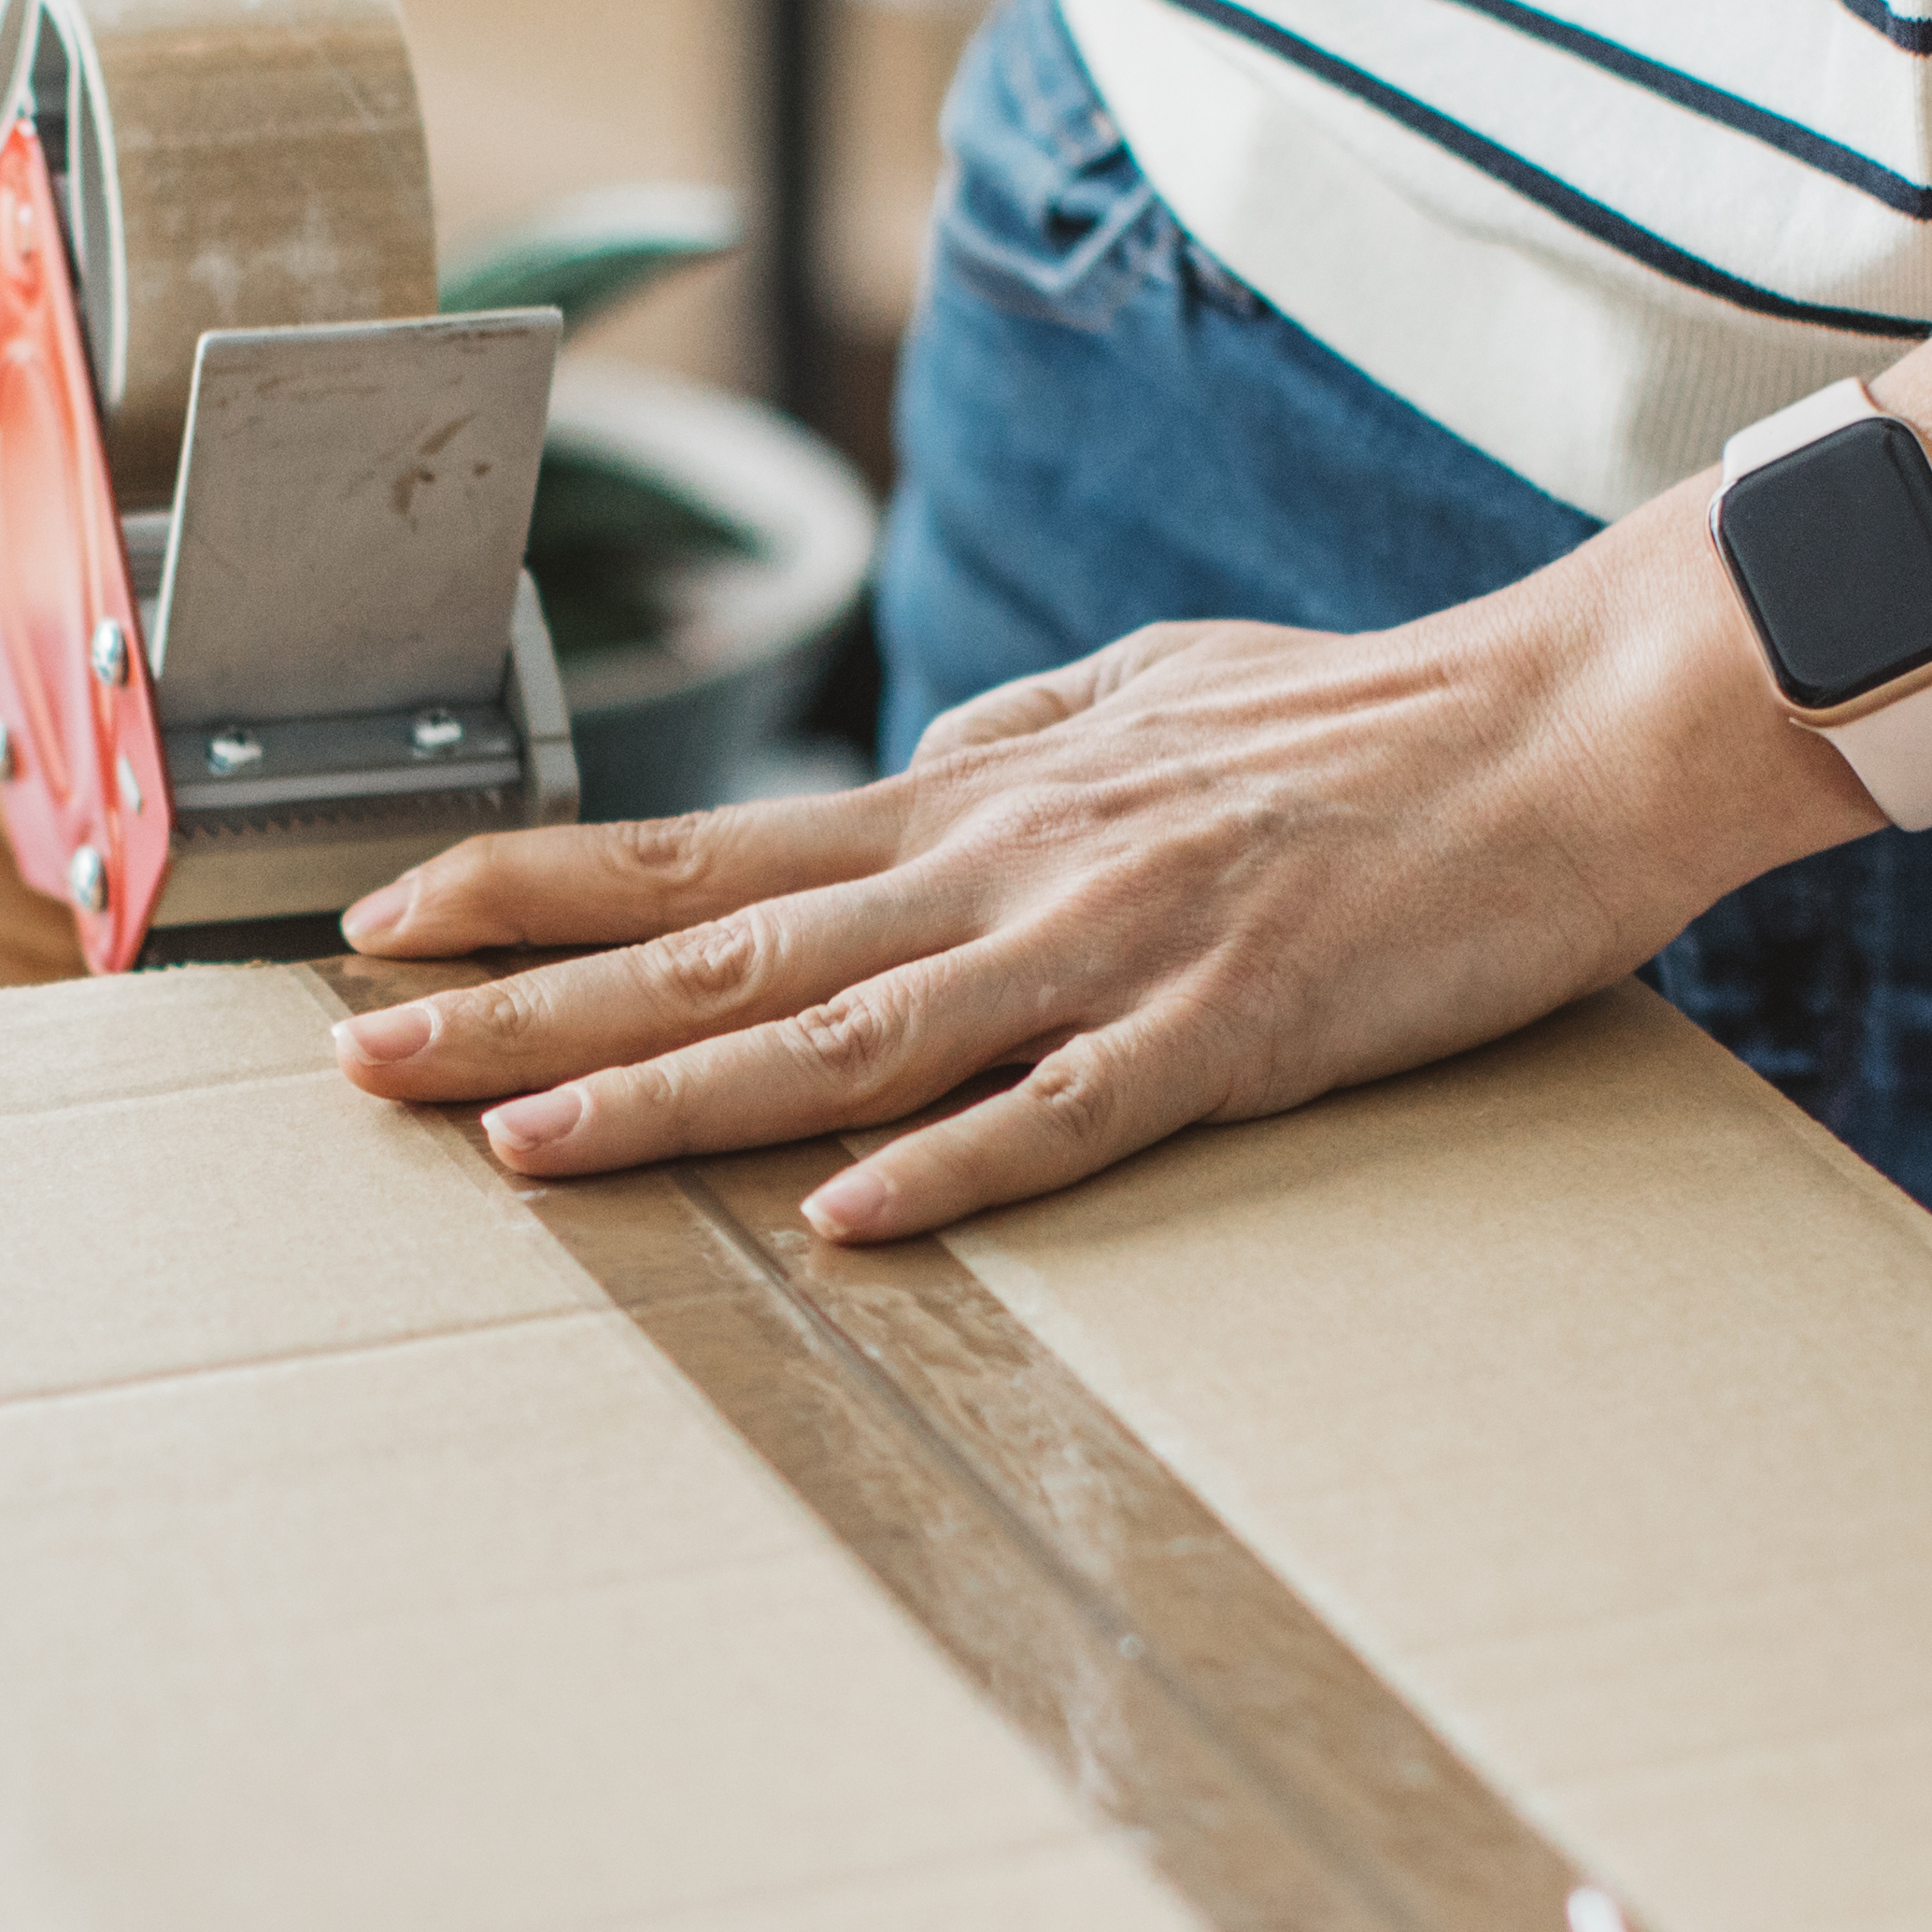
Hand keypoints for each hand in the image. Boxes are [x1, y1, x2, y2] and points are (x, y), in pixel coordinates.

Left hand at [328, 502, 1861, 1237]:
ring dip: (672, 1097)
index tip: (383, 921)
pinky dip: (955, 1170)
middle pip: (721, 950)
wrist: (1572, 718)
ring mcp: (1115, 948)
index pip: (707, 852)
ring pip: (848, 1035)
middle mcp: (1006, 865)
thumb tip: (915, 784)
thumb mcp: (1149, 707)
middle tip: (359, 1062)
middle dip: (526, 1007)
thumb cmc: (1370, 724)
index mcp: (980, 801)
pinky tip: (842, 1224)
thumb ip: (1019, 759)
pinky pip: (1070, 1118)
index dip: (533, 889)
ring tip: (518, 1147)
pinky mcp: (1237, 1029)